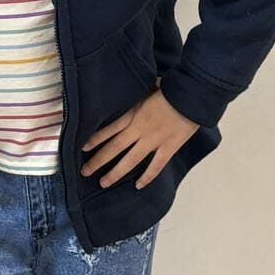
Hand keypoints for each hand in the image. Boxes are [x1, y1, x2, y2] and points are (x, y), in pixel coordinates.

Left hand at [81, 89, 198, 189]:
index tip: (82, 148)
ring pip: (131, 160)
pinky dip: (147, 176)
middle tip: (84, 172)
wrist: (192, 95)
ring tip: (104, 183)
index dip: (95, 139)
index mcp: (133, 113)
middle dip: (98, 161)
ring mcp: (154, 140)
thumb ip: (134, 99)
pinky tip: (138, 185)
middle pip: (114, 147)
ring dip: (116, 173)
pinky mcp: (169, 147)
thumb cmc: (170, 89)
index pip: (109, 129)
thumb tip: (124, 98)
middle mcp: (140, 129)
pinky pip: (156, 166)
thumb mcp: (146, 90)